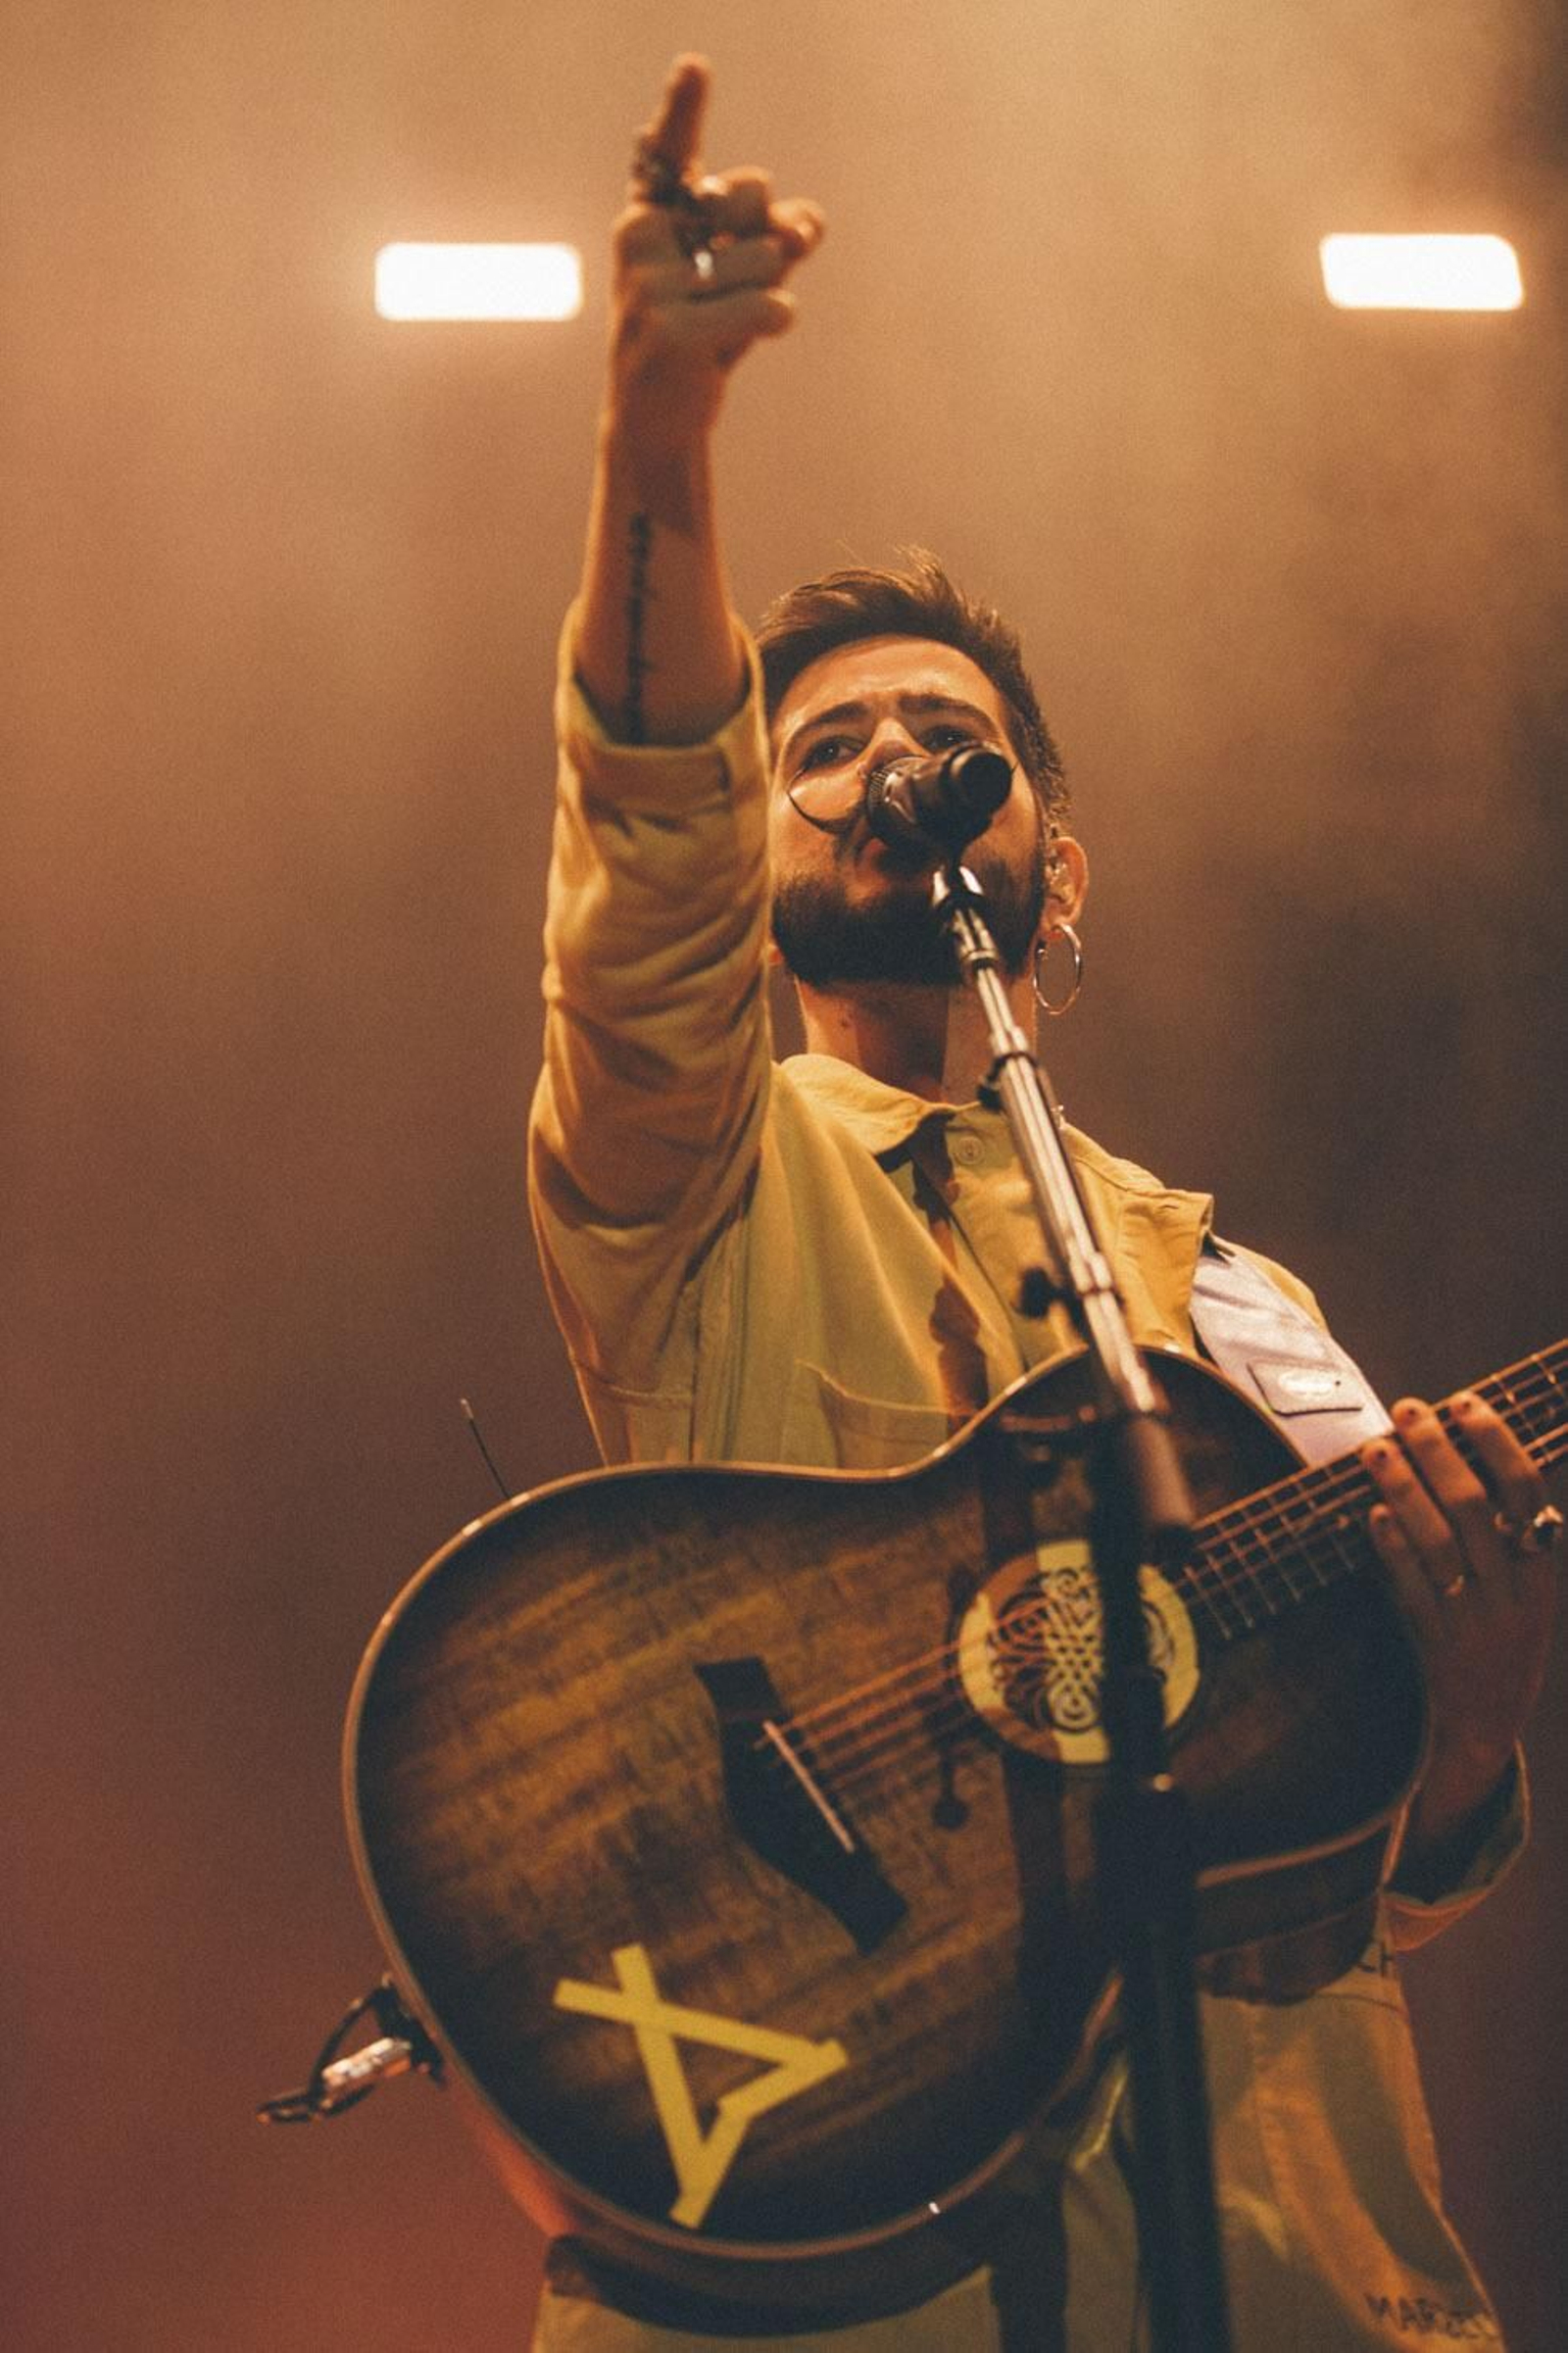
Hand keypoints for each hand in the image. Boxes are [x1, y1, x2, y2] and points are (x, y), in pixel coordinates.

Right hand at [607, 55, 824, 450]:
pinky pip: (768, 306)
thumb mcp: (743, 276)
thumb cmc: (703, 333)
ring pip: (768, 257)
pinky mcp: (672, 332)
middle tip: (741, 281)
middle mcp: (642, 239)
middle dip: (770, 235)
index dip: (683, 108)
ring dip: (769, 291)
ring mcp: (651, 286)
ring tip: (728, 325)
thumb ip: (781, 234)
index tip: (695, 67)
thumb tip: (805, 224)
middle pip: (751, 195)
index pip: (671, 151)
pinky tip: (750, 339)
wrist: (660, 418)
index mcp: (650, 214)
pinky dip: (776, 320)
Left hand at [1364, 1393, 1558, 1868]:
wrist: (1487, 1725)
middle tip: (1408, 1410)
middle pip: (1475, 1507)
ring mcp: (1475, 1621)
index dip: (1496, 1441)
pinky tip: (1373, 1513)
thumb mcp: (1521, 1588)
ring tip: (1375, 1449)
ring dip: (1404, 1488)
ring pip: (1438, 1542)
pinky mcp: (1437, 1645)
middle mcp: (1514, 1594)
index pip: (1527, 1492)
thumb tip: (1466, 1448)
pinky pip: (1412, 1587)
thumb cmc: (1500, 1638)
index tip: (1464, 1402)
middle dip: (1439, 1451)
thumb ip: (1505, 1532)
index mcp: (1542, 1573)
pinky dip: (1392, 1548)